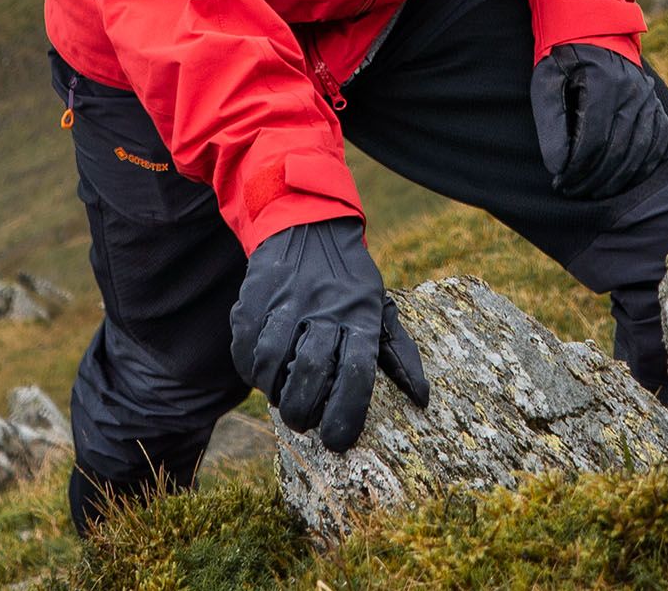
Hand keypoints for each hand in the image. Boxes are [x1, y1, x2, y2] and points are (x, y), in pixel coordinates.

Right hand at [228, 218, 427, 451]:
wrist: (308, 225)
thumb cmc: (349, 280)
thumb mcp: (381, 307)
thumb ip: (400, 354)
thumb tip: (421, 400)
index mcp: (360, 315)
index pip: (356, 373)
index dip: (346, 414)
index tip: (338, 441)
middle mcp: (324, 308)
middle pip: (309, 373)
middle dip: (304, 411)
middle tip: (304, 422)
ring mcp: (285, 302)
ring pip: (272, 363)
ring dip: (275, 392)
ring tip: (284, 397)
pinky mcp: (253, 300)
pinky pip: (246, 349)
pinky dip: (252, 371)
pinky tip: (264, 372)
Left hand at [531, 43, 667, 199]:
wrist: (591, 32)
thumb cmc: (563, 61)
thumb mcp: (546, 83)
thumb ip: (551, 124)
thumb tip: (558, 166)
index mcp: (602, 83)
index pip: (593, 141)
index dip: (576, 169)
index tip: (560, 182)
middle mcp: (631, 91)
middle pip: (617, 150)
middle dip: (593, 179)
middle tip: (574, 191)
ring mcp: (647, 97)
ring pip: (639, 150)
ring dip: (617, 179)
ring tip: (594, 191)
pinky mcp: (655, 103)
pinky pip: (656, 141)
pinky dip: (642, 165)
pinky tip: (625, 179)